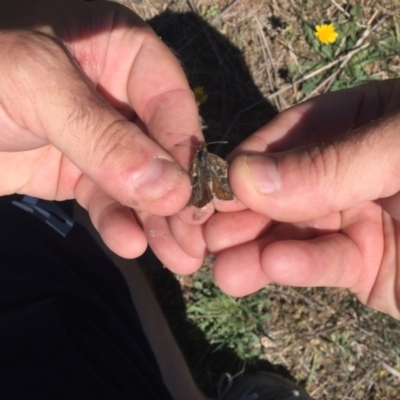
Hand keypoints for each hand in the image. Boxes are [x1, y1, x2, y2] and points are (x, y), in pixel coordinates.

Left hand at [0, 0, 209, 268]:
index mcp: (120, 50)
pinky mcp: (76, 171)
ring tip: (177, 258)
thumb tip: (172, 189)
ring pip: (139, 180)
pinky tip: (130, 244)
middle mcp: (118, 94)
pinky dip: (118, 222)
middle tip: (193, 244)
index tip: (190, 198)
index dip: (184, 150)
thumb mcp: (35, 87)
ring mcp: (99, 137)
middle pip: (162, 147)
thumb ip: (104, 137)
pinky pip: (106, 198)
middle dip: (177, 197)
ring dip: (156, 220)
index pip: (170, 101)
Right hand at [205, 79, 399, 318]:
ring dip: (253, 250)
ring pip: (290, 233)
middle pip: (276, 191)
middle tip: (199, 235)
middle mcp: (343, 171)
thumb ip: (331, 160)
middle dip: (237, 213)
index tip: (209, 191)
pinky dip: (297, 268)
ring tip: (221, 268)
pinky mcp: (363, 266)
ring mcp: (351, 219)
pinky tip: (272, 270)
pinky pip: (322, 263)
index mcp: (351, 124)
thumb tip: (245, 175)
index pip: (280, 141)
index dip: (243, 166)